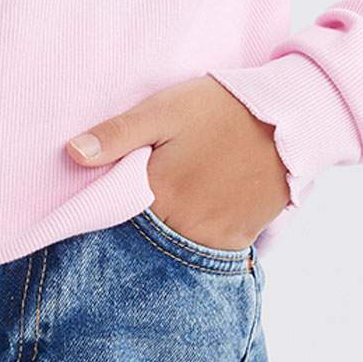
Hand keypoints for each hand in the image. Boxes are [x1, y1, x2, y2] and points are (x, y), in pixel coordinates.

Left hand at [65, 75, 289, 252]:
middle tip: (146, 197)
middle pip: (143, 237)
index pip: (113, 215)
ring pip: (173, 249)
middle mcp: (182, 225)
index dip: (106, 207)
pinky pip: (207, 254)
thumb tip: (71, 154)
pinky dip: (196, 241)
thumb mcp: (164, 109)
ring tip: (173, 206)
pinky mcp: (239, 239)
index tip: (103, 197)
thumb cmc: (222, 108)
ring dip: (165, 237)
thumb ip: (118, 134)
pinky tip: (195, 216)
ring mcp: (213, 237)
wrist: (291, 119)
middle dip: (134, 226)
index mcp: (157, 193)